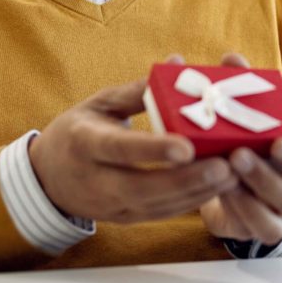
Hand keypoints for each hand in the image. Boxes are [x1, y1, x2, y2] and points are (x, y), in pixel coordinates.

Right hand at [28, 63, 238, 222]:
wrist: (47, 178)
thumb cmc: (80, 130)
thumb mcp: (101, 103)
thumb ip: (139, 89)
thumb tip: (177, 63)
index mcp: (85, 143)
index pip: (120, 149)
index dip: (153, 149)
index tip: (186, 146)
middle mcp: (95, 180)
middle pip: (143, 186)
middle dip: (187, 179)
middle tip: (225, 165)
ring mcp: (109, 206)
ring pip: (157, 205)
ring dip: (197, 192)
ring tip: (233, 174)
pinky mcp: (124, 219)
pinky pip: (161, 214)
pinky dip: (191, 202)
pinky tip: (218, 188)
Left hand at [199, 53, 281, 244]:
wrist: (238, 183)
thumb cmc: (250, 141)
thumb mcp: (250, 115)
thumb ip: (243, 87)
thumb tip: (231, 59)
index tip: (278, 142)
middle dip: (264, 174)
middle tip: (238, 153)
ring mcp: (274, 214)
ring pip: (271, 217)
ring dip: (245, 194)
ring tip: (221, 171)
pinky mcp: (254, 229)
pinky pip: (252, 230)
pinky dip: (237, 213)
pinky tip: (219, 193)